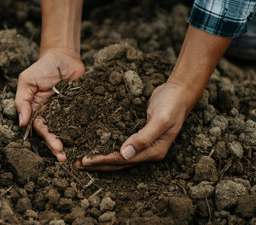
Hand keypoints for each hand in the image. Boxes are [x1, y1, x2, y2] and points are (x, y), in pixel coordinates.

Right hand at [15, 48, 84, 161]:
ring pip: (69, 130)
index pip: (41, 129)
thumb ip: (22, 101)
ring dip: (71, 141)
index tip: (57, 147)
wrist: (63, 56)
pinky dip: (87, 128)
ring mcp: (68, 112)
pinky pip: (84, 118)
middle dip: (58, 146)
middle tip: (65, 157)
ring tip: (76, 153)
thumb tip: (22, 123)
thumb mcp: (26, 82)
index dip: (48, 139)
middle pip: (55, 133)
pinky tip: (90, 137)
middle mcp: (52, 115)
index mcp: (37, 112)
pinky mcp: (81, 106)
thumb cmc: (41, 68)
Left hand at [75, 82, 194, 170]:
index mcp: (153, 152)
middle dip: (97, 163)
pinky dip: (106, 144)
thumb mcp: (161, 120)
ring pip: (117, 155)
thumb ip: (144, 137)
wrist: (178, 92)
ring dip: (100, 156)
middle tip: (76, 163)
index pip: (122, 160)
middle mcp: (147, 151)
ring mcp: (142, 144)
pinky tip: (94, 142)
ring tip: (82, 157)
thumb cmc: (172, 105)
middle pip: (118, 162)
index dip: (103, 160)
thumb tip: (125, 154)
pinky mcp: (137, 134)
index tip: (85, 160)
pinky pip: (119, 142)